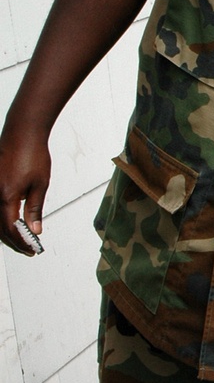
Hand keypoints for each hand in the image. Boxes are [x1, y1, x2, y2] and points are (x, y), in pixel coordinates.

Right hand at [0, 125, 50, 254]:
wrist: (22, 132)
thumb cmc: (32, 154)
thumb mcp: (40, 185)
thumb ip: (34, 209)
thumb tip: (34, 230)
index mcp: (6, 196)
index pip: (11, 229)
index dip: (21, 242)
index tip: (31, 250)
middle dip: (13, 240)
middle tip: (27, 248)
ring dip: (5, 231)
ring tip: (20, 238)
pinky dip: (0, 217)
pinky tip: (11, 221)